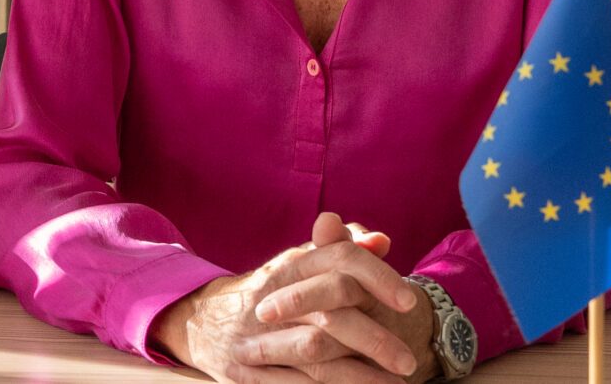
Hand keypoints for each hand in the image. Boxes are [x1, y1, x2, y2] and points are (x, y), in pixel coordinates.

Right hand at [153, 212, 435, 382]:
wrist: (201, 321)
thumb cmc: (267, 292)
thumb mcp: (298, 264)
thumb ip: (339, 251)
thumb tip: (381, 241)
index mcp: (287, 266)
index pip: (338, 260)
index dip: (377, 277)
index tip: (409, 301)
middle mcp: (271, 298)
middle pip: (329, 315)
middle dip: (374, 339)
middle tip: (409, 360)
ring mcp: (254, 338)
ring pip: (315, 356)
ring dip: (358, 376)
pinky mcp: (244, 374)